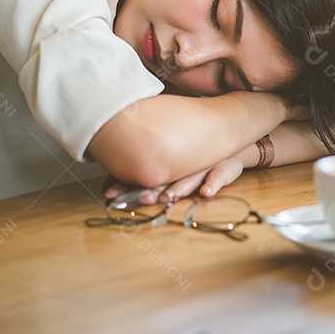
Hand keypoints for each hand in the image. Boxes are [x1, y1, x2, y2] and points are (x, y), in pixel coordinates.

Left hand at [102, 156, 244, 205]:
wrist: (231, 134)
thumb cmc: (193, 154)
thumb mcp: (171, 160)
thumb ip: (141, 172)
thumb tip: (104, 186)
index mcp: (168, 158)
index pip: (145, 171)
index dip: (127, 182)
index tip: (108, 191)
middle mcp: (185, 159)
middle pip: (166, 175)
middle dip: (151, 189)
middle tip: (138, 199)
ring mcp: (206, 162)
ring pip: (191, 177)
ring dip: (179, 188)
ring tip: (167, 197)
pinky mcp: (225, 166)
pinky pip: (221, 175)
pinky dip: (214, 184)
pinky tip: (206, 193)